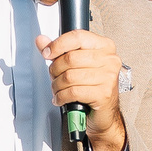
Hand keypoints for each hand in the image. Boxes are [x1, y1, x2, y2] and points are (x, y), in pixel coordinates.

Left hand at [37, 28, 125, 150]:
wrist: (104, 113)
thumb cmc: (91, 87)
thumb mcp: (75, 65)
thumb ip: (59, 51)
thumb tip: (41, 40)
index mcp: (104, 46)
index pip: (78, 36)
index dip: (58, 44)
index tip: (47, 53)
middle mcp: (110, 60)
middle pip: (71, 58)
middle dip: (55, 70)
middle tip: (54, 77)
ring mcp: (108, 77)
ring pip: (69, 76)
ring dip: (57, 85)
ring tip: (57, 89)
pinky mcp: (104, 94)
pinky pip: (73, 92)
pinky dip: (61, 97)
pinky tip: (61, 98)